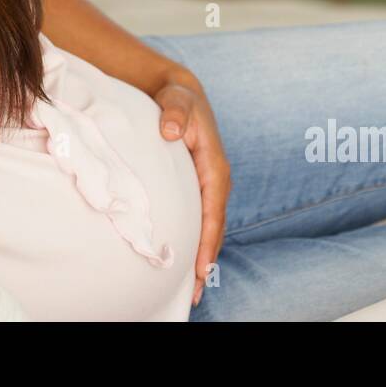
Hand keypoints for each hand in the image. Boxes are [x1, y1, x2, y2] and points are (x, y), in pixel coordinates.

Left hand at [152, 76, 230, 308]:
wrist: (179, 94)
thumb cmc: (178, 99)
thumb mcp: (177, 99)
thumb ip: (174, 112)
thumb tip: (170, 131)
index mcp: (214, 166)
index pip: (213, 209)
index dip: (208, 239)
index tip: (201, 267)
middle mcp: (215, 180)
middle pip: (213, 228)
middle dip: (205, 260)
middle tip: (193, 293)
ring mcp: (207, 187)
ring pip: (207, 228)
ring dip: (201, 257)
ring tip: (191, 290)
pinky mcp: (197, 188)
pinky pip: (198, 220)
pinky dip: (194, 242)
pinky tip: (184, 264)